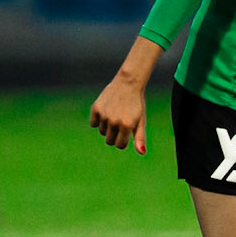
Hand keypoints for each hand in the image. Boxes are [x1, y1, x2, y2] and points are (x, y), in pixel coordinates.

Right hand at [88, 36, 160, 154]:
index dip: (123, 141)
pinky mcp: (96, 108)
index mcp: (126, 126)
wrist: (128, 83)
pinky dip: (98, 120)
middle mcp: (114, 122)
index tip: (126, 133)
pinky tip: (107, 111)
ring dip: (107, 127)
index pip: (119, 145)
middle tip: (121, 123)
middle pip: (109, 141)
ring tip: (116, 114)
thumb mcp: (140, 120)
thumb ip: (140, 138)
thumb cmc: (136, 104)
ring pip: (101, 132)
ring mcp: (104, 115)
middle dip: (115, 136)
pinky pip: (93, 123)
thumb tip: (142, 153)